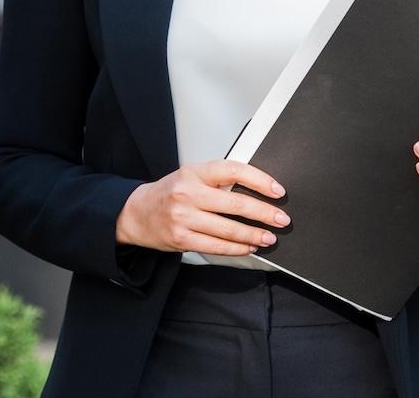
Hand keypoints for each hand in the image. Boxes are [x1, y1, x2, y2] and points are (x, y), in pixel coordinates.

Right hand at [114, 160, 288, 255]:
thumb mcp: (191, 176)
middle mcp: (187, 193)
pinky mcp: (181, 239)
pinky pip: (217, 246)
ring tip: (269, 237)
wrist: (137, 212)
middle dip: (264, 213)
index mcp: (193, 172)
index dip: (259, 180)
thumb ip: (218, 180)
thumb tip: (258, 192)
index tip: (277, 191)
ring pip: (228, 229)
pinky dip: (237, 248)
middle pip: (235, 203)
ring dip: (254, 235)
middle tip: (281, 219)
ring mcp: (183, 217)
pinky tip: (248, 246)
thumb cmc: (170, 193)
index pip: (232, 170)